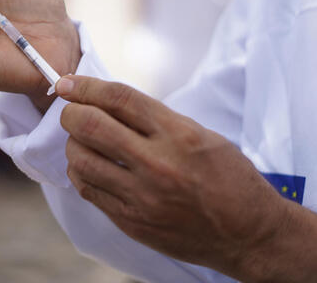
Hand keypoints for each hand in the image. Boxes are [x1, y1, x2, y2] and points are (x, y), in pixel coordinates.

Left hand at [55, 75, 304, 281]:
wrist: (249, 233)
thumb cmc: (227, 176)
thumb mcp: (199, 134)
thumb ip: (153, 118)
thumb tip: (104, 101)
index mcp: (178, 134)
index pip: (119, 98)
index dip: (86, 86)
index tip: (67, 83)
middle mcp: (157, 164)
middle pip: (90, 125)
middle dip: (70, 113)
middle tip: (70, 111)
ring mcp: (142, 197)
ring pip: (80, 159)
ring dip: (73, 144)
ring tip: (82, 141)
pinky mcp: (132, 222)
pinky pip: (88, 190)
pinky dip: (81, 172)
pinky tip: (89, 166)